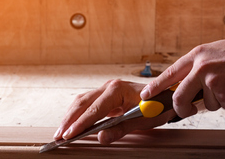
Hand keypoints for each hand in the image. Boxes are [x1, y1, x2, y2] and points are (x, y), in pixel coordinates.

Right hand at [54, 80, 175, 144]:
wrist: (166, 97)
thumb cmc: (156, 106)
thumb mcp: (142, 120)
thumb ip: (121, 129)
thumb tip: (102, 138)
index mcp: (118, 89)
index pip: (95, 108)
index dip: (81, 123)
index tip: (69, 135)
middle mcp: (110, 86)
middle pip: (83, 102)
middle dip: (70, 120)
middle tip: (59, 136)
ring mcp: (107, 89)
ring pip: (83, 101)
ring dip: (70, 116)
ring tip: (61, 132)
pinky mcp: (106, 95)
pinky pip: (88, 103)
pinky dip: (78, 114)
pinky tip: (72, 125)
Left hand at [140, 39, 224, 117]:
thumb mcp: (215, 52)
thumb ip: (198, 66)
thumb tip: (184, 85)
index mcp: (198, 55)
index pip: (170, 73)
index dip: (156, 87)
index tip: (146, 96)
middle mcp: (202, 68)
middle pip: (180, 96)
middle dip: (181, 108)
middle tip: (186, 110)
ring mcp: (213, 82)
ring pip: (206, 104)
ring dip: (217, 100)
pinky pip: (222, 106)